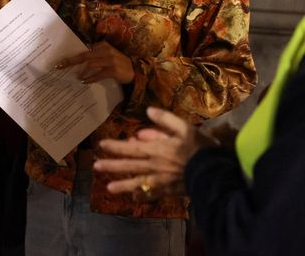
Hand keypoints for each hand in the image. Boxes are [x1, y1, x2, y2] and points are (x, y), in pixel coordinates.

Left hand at [55, 41, 133, 83]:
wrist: (135, 71)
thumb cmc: (117, 64)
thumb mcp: (107, 56)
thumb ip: (95, 55)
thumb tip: (78, 60)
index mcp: (103, 46)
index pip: (84, 50)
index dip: (72, 56)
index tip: (61, 61)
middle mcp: (106, 51)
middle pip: (85, 56)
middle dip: (71, 61)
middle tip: (60, 66)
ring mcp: (110, 60)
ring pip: (91, 64)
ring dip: (82, 71)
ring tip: (76, 77)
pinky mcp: (114, 70)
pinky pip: (99, 74)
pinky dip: (90, 78)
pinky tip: (84, 81)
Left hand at [93, 107, 215, 197]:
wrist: (214, 172)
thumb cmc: (200, 148)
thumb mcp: (185, 128)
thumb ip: (166, 119)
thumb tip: (148, 111)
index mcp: (157, 150)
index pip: (131, 148)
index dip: (115, 146)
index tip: (101, 145)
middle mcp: (154, 166)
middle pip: (129, 165)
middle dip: (111, 166)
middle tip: (95, 166)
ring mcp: (160, 180)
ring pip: (137, 183)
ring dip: (122, 184)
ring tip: (108, 188)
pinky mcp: (168, 191)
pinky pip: (152, 195)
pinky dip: (142, 197)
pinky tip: (133, 199)